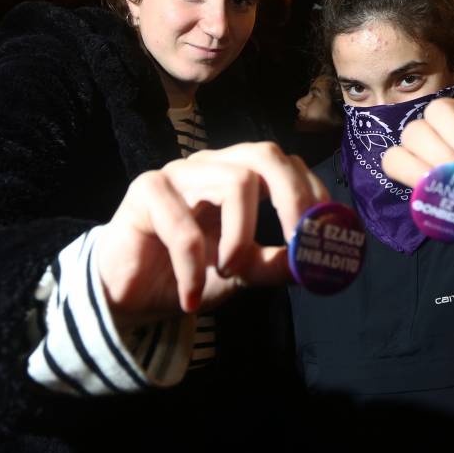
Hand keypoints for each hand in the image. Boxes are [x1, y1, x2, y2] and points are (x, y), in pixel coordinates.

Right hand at [94, 142, 328, 321]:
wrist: (127, 296)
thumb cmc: (187, 275)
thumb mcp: (240, 274)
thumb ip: (273, 264)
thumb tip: (311, 261)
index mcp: (238, 173)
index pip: (286, 164)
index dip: (311, 193)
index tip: (325, 233)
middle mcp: (211, 164)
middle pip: (265, 154)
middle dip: (293, 198)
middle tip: (298, 244)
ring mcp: (178, 172)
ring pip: (234, 182)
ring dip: (242, 237)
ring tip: (230, 272)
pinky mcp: (145, 190)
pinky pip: (185, 227)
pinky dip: (195, 269)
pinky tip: (190, 298)